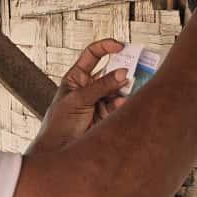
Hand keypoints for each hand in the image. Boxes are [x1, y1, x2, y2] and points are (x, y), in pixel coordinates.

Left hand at [26, 39, 130, 154]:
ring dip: (125, 87)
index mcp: (76, 77)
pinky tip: (124, 104)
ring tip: (130, 88)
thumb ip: (101, 86)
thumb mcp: (78, 100)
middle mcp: (89, 87)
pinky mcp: (108, 115)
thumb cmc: (60, 123)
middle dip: (122, 68)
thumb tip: (123, 73)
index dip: (106, 47)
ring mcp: (100, 100)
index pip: (92, 55)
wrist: (60, 151)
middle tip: (137, 66)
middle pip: (110, 71)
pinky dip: (124, 103)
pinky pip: (121, 104)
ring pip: (118, 88)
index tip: (121, 46)